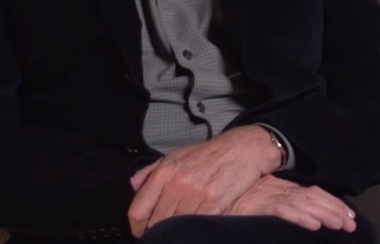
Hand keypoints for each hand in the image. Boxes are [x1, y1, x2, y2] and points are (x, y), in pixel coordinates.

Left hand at [127, 126, 282, 236]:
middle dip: (158, 230)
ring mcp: (196, 194)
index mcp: (165, 171)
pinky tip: (198, 227)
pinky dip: (196, 228)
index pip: (138, 209)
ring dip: (178, 231)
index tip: (142, 231)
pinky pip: (197, 225)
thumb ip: (152, 170)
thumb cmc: (212, 153)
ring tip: (182, 230)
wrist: (245, 148)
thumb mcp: (178, 154)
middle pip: (156, 222)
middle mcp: (178, 183)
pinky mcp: (215, 203)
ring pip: (176, 226)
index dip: (137, 226)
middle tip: (165, 232)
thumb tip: (134, 184)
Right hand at [227, 175, 356, 232]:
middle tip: (352, 223)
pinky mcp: (257, 205)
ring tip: (340, 224)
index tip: (349, 216)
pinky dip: (299, 217)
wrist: (210, 192)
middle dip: (335, 210)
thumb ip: (280, 206)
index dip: (333, 204)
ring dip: (324, 214)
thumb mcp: (260, 202)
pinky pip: (282, 210)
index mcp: (281, 188)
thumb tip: (307, 219)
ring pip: (303, 203)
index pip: (313, 193)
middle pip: (313, 197)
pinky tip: (313, 225)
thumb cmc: (234, 200)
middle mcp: (278, 189)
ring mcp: (268, 195)